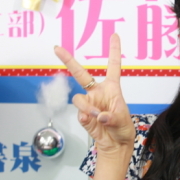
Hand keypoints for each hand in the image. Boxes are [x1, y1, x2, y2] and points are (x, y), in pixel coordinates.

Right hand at [54, 34, 134, 153]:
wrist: (115, 144)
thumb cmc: (122, 128)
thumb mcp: (123, 121)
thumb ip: (112, 117)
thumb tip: (100, 115)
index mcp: (112, 88)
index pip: (113, 66)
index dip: (113, 51)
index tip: (114, 35)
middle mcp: (98, 92)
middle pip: (80, 74)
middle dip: (68, 60)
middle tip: (57, 48)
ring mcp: (89, 103)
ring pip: (78, 99)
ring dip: (87, 108)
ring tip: (98, 117)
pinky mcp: (83, 115)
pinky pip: (79, 113)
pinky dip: (86, 118)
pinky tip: (93, 123)